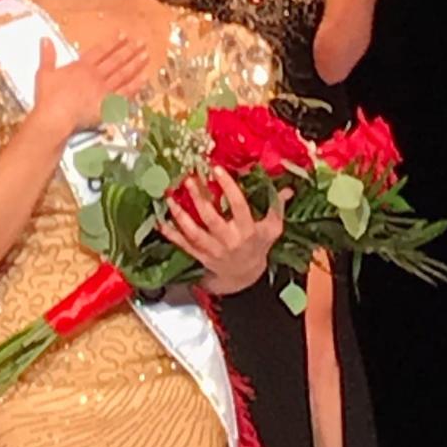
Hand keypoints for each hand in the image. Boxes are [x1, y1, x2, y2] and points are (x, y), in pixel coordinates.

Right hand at [32, 35, 147, 138]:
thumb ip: (47, 56)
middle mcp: (96, 75)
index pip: (101, 51)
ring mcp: (104, 89)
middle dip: (129, 50)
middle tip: (141, 42)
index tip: (123, 35)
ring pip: (123, 74)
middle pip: (116, 60)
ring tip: (146, 55)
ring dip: (135, 63)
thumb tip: (45, 40)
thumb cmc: (49, 98)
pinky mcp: (108, 104)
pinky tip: (144, 78)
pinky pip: (125, 93)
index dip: (113, 42)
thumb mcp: (44, 73)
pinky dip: (135, 85)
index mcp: (81, 67)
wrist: (55, 117)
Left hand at [161, 167, 289, 295]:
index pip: (239, 206)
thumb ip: (277, 207)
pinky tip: (160, 221)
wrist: (244, 276)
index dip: (228, 188)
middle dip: (200, 199)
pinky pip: (183, 244)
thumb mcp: (272, 229)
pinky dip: (170, 233)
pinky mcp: (199, 256)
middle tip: (189, 180)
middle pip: (212, 219)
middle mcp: (229, 240)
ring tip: (170, 197)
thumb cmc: (258, 247)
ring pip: (193, 232)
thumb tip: (287, 188)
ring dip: (180, 215)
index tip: (217, 170)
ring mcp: (213, 250)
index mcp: (248, 231)